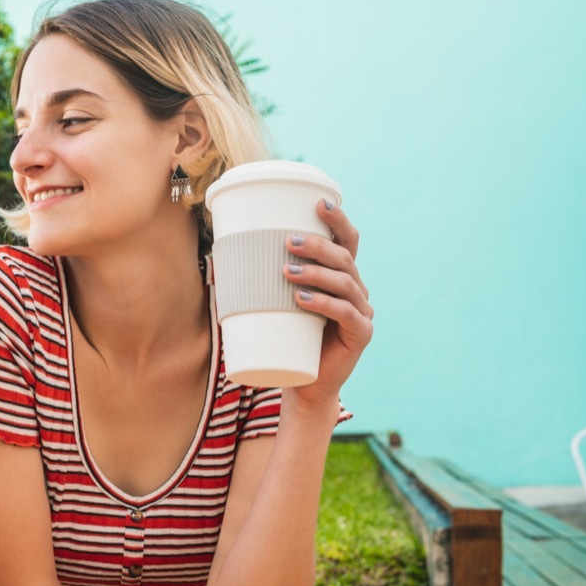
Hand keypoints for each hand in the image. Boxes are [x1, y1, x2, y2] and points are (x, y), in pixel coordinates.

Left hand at [282, 200, 373, 405]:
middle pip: (344, 258)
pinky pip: (346, 313)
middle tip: (288, 242)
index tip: (319, 203)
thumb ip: (264, 282)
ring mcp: (362, 312)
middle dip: (317, 246)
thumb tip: (223, 257)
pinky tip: (303, 300)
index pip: (347, 241)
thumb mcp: (277, 304)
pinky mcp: (361, 334)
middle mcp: (357, 290)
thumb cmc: (288, 338)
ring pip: (345, 283)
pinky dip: (324, 304)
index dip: (338, 220)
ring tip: (286, 271)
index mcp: (341, 277)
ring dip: (315, 273)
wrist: (305, 382)